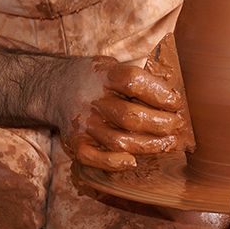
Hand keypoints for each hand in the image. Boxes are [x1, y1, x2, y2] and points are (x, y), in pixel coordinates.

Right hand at [49, 56, 186, 171]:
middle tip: (176, 124)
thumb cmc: (94, 78)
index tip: (175, 102)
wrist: (53, 86)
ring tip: (167, 142)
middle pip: (131, 116)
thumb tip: (172, 97)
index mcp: (103, 75)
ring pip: (119, 141)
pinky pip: (95, 159)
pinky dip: (114, 164)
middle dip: (161, 124)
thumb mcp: (113, 65)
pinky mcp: (74, 142)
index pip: (134, 82)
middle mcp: (91, 100)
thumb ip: (137, 78)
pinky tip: (133, 161)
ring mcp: (82, 123)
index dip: (159, 93)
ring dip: (149, 145)